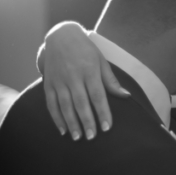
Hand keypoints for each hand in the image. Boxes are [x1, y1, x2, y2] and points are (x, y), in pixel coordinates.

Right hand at [39, 22, 130, 140]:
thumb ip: (111, 81)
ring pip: (65, 105)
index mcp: (89, 70)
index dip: (102, 112)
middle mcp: (73, 76)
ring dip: (71, 123)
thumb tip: (126, 96)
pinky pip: (51, 103)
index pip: (97, 95)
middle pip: (81, 102)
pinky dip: (56, 118)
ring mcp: (59, 80)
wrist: (60, 36)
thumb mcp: (101, 61)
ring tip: (78, 138)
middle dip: (87, 121)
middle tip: (92, 137)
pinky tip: (63, 130)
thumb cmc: (85, 50)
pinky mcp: (49, 83)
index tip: (107, 128)